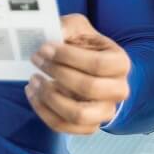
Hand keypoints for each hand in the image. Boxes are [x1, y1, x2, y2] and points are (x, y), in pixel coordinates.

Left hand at [26, 13, 132, 134]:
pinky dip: (44, 112)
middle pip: (89, 88)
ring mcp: (104, 111)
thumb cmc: (84, 47)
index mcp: (120, 63)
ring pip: (78, 114)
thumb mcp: (79, 29)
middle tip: (36, 60)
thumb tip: (56, 34)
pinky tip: (34, 94)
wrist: (89, 69)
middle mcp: (118, 90)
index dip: (69, 57)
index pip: (98, 64)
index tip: (45, 48)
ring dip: (50, 98)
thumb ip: (68, 27)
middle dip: (58, 74)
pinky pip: (64, 126)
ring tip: (33, 81)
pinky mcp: (88, 126)